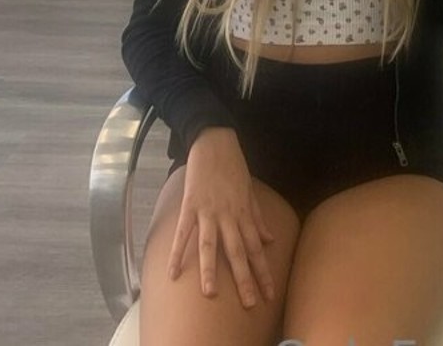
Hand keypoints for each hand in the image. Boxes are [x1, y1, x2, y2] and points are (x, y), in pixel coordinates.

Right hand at [168, 127, 275, 304]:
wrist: (215, 140)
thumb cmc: (233, 166)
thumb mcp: (250, 191)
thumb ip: (258, 217)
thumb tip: (270, 240)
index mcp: (244, 213)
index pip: (257, 248)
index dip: (263, 271)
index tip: (269, 293)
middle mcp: (229, 215)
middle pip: (238, 251)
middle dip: (244, 278)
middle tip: (250, 303)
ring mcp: (209, 210)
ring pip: (211, 244)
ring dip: (211, 269)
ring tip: (211, 294)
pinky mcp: (190, 205)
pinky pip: (183, 232)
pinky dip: (177, 252)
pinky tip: (173, 272)